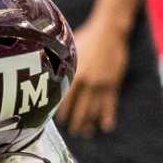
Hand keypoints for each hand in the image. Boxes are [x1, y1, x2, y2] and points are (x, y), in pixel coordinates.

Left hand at [56, 17, 126, 135]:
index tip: (60, 122)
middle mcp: (87, 82)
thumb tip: (49, 74)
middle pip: (80, 108)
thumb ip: (62, 65)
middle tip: (73, 131)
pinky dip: (108, 116)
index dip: (62, 113)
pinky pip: (110, 104)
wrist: (108, 30)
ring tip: (85, 132)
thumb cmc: (86, 37)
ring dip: (89, 123)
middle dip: (75, 122)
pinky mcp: (113, 83)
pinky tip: (106, 126)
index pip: (65, 99)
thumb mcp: (70, 50)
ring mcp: (102, 84)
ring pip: (94, 109)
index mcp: (74, 74)